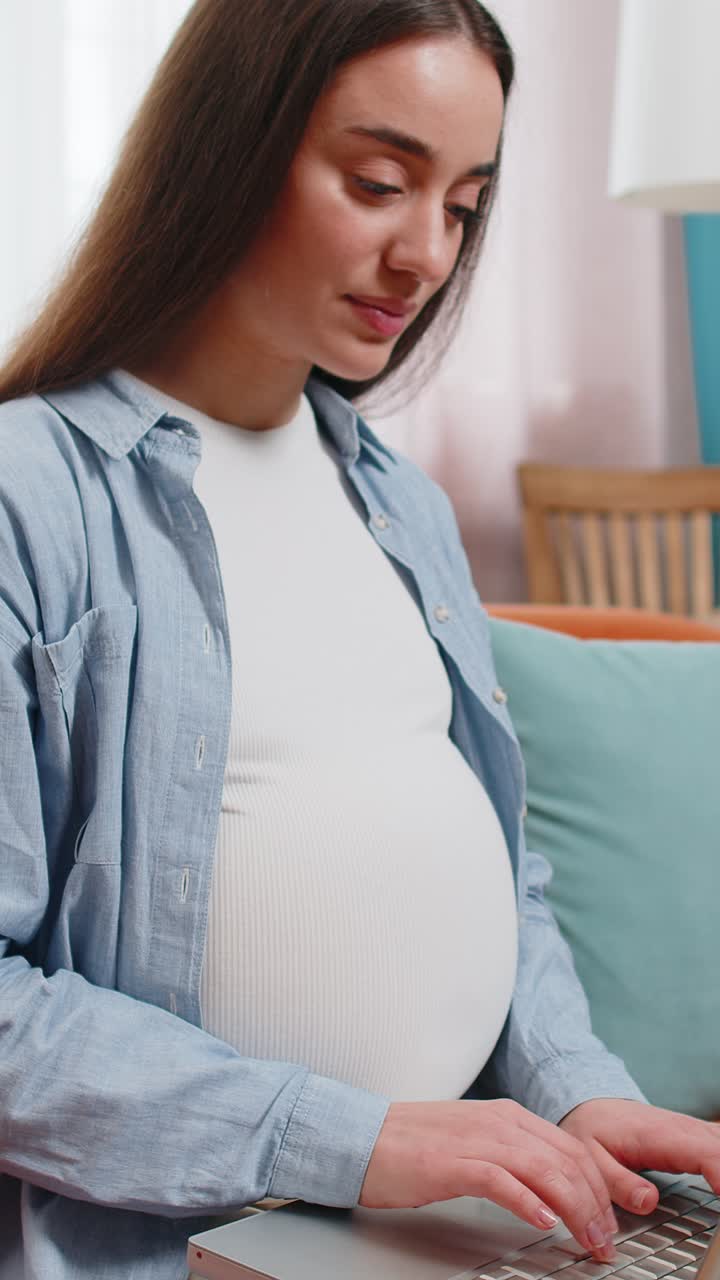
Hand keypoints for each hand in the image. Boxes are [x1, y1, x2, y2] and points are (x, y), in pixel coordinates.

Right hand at [360, 1099, 617, 1256]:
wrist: (364, 1137)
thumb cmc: (415, 1146)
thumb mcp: (476, 1140)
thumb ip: (513, 1155)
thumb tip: (551, 1189)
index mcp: (508, 1115)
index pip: (572, 1148)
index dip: (599, 1188)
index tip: (607, 1222)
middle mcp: (500, 1121)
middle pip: (568, 1160)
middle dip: (595, 1205)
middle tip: (605, 1241)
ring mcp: (477, 1139)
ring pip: (545, 1170)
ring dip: (574, 1210)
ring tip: (587, 1239)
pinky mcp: (453, 1163)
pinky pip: (501, 1180)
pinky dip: (528, 1202)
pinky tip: (544, 1222)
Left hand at [559, 1099, 719, 1212]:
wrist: (592, 1107)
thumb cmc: (592, 1131)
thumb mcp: (592, 1159)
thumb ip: (619, 1183)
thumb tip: (648, 1202)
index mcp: (657, 1136)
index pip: (702, 1152)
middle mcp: (681, 1129)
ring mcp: (691, 1129)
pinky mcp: (696, 1134)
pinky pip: (719, 1141)